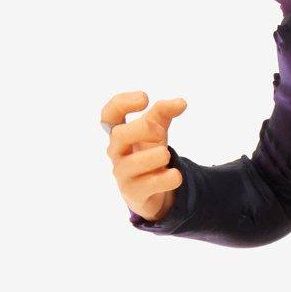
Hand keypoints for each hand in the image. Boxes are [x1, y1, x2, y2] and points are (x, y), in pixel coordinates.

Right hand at [102, 91, 187, 222]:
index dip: (122, 102)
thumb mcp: (155, 131)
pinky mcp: (134, 193)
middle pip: (119, 135)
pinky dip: (165, 179)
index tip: (145, 98)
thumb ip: (164, 113)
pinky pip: (147, 185)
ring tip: (166, 155)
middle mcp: (116, 153)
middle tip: (161, 132)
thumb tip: (181, 102)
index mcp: (119, 134)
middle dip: (143, 128)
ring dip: (154, 156)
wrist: (150, 191)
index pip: (109, 115)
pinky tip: (176, 175)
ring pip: (132, 163)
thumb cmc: (147, 154)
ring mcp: (123, 174)